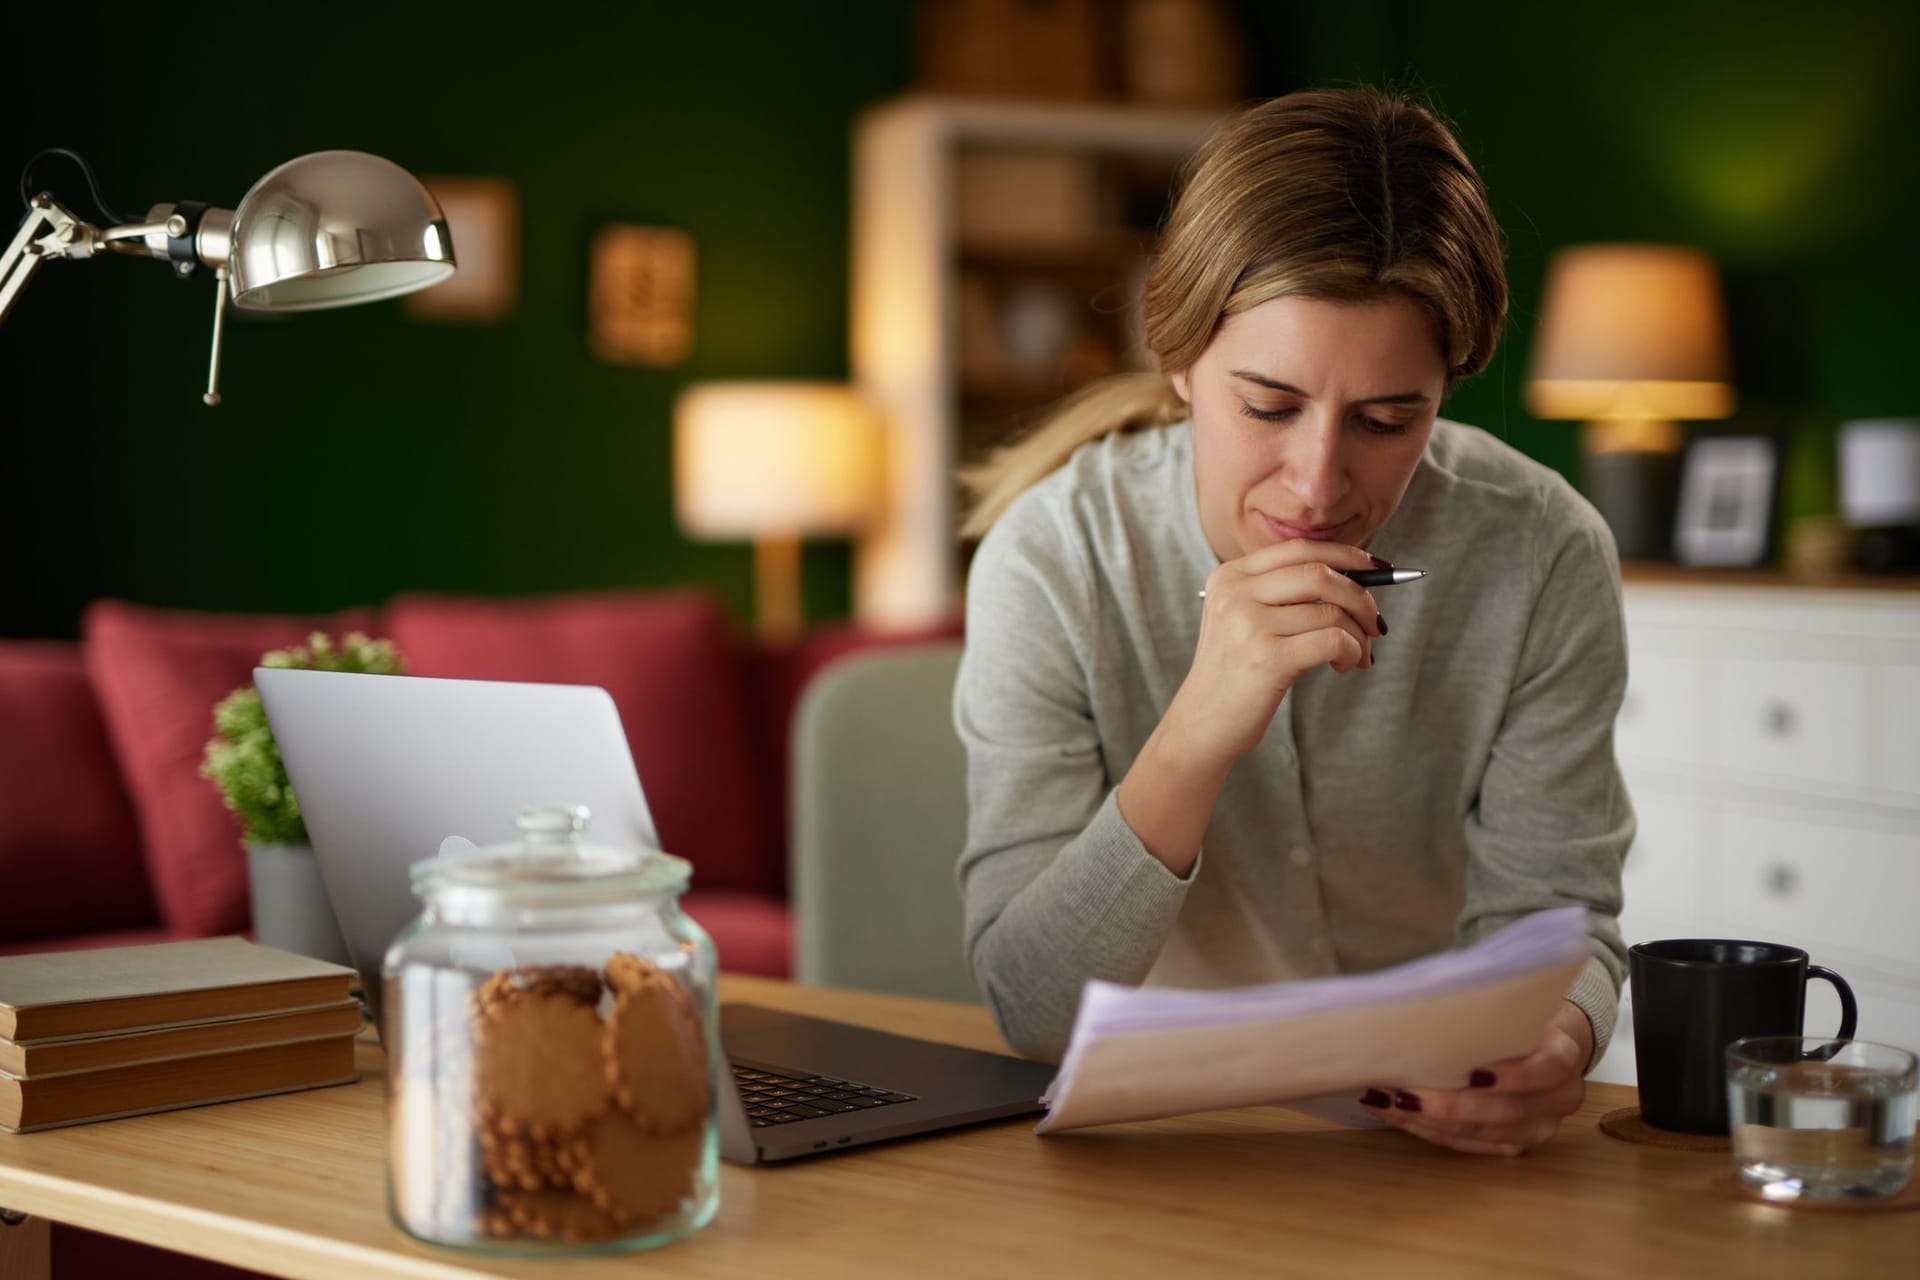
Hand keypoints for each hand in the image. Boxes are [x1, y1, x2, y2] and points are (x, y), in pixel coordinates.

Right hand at [1164, 541, 1386, 767]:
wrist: (1202, 723)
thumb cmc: (1235, 673)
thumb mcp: (1244, 620)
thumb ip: (1284, 594)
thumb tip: (1356, 578)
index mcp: (1229, 576)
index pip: (1299, 549)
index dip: (1345, 555)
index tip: (1377, 569)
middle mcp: (1235, 593)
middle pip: (1320, 573)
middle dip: (1361, 596)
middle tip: (1374, 622)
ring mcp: (1248, 624)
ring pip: (1331, 611)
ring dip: (1358, 635)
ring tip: (1356, 655)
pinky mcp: (1267, 658)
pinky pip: (1333, 641)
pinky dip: (1353, 651)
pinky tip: (1345, 665)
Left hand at [1358, 1000, 1594, 1155]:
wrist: (1547, 1042)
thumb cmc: (1519, 1018)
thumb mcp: (1515, 1004)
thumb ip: (1489, 1012)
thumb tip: (1428, 1002)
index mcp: (1564, 1056)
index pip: (1547, 1069)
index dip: (1513, 1076)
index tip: (1471, 1073)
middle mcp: (1559, 1098)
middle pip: (1508, 1111)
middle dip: (1452, 1106)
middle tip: (1404, 1095)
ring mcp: (1539, 1127)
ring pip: (1485, 1133)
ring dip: (1431, 1122)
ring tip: (1387, 1104)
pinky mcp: (1516, 1144)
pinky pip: (1472, 1145)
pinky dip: (1432, 1132)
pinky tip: (1398, 1116)